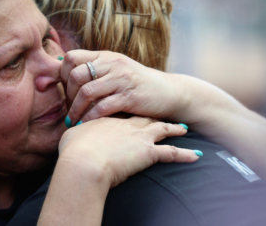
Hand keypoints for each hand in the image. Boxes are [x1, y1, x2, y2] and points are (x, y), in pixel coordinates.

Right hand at [58, 117, 199, 187]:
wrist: (84, 163)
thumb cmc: (75, 150)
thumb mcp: (72, 135)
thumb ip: (75, 129)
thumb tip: (69, 128)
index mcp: (109, 118)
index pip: (122, 108)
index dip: (130, 105)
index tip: (136, 103)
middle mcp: (127, 124)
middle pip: (145, 115)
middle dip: (155, 112)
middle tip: (164, 109)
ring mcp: (140, 137)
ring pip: (162, 130)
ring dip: (174, 129)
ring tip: (184, 128)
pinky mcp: (148, 154)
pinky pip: (171, 154)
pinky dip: (184, 155)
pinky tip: (196, 157)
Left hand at [61, 50, 179, 124]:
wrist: (169, 92)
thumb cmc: (136, 85)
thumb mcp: (115, 70)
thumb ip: (93, 71)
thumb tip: (62, 75)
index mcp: (105, 56)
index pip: (71, 57)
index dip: (61, 74)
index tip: (63, 91)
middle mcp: (112, 64)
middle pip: (76, 75)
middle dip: (67, 95)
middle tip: (69, 109)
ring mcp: (122, 79)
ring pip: (86, 92)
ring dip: (75, 109)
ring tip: (72, 121)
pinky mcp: (130, 97)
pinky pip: (102, 108)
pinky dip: (90, 118)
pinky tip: (86, 125)